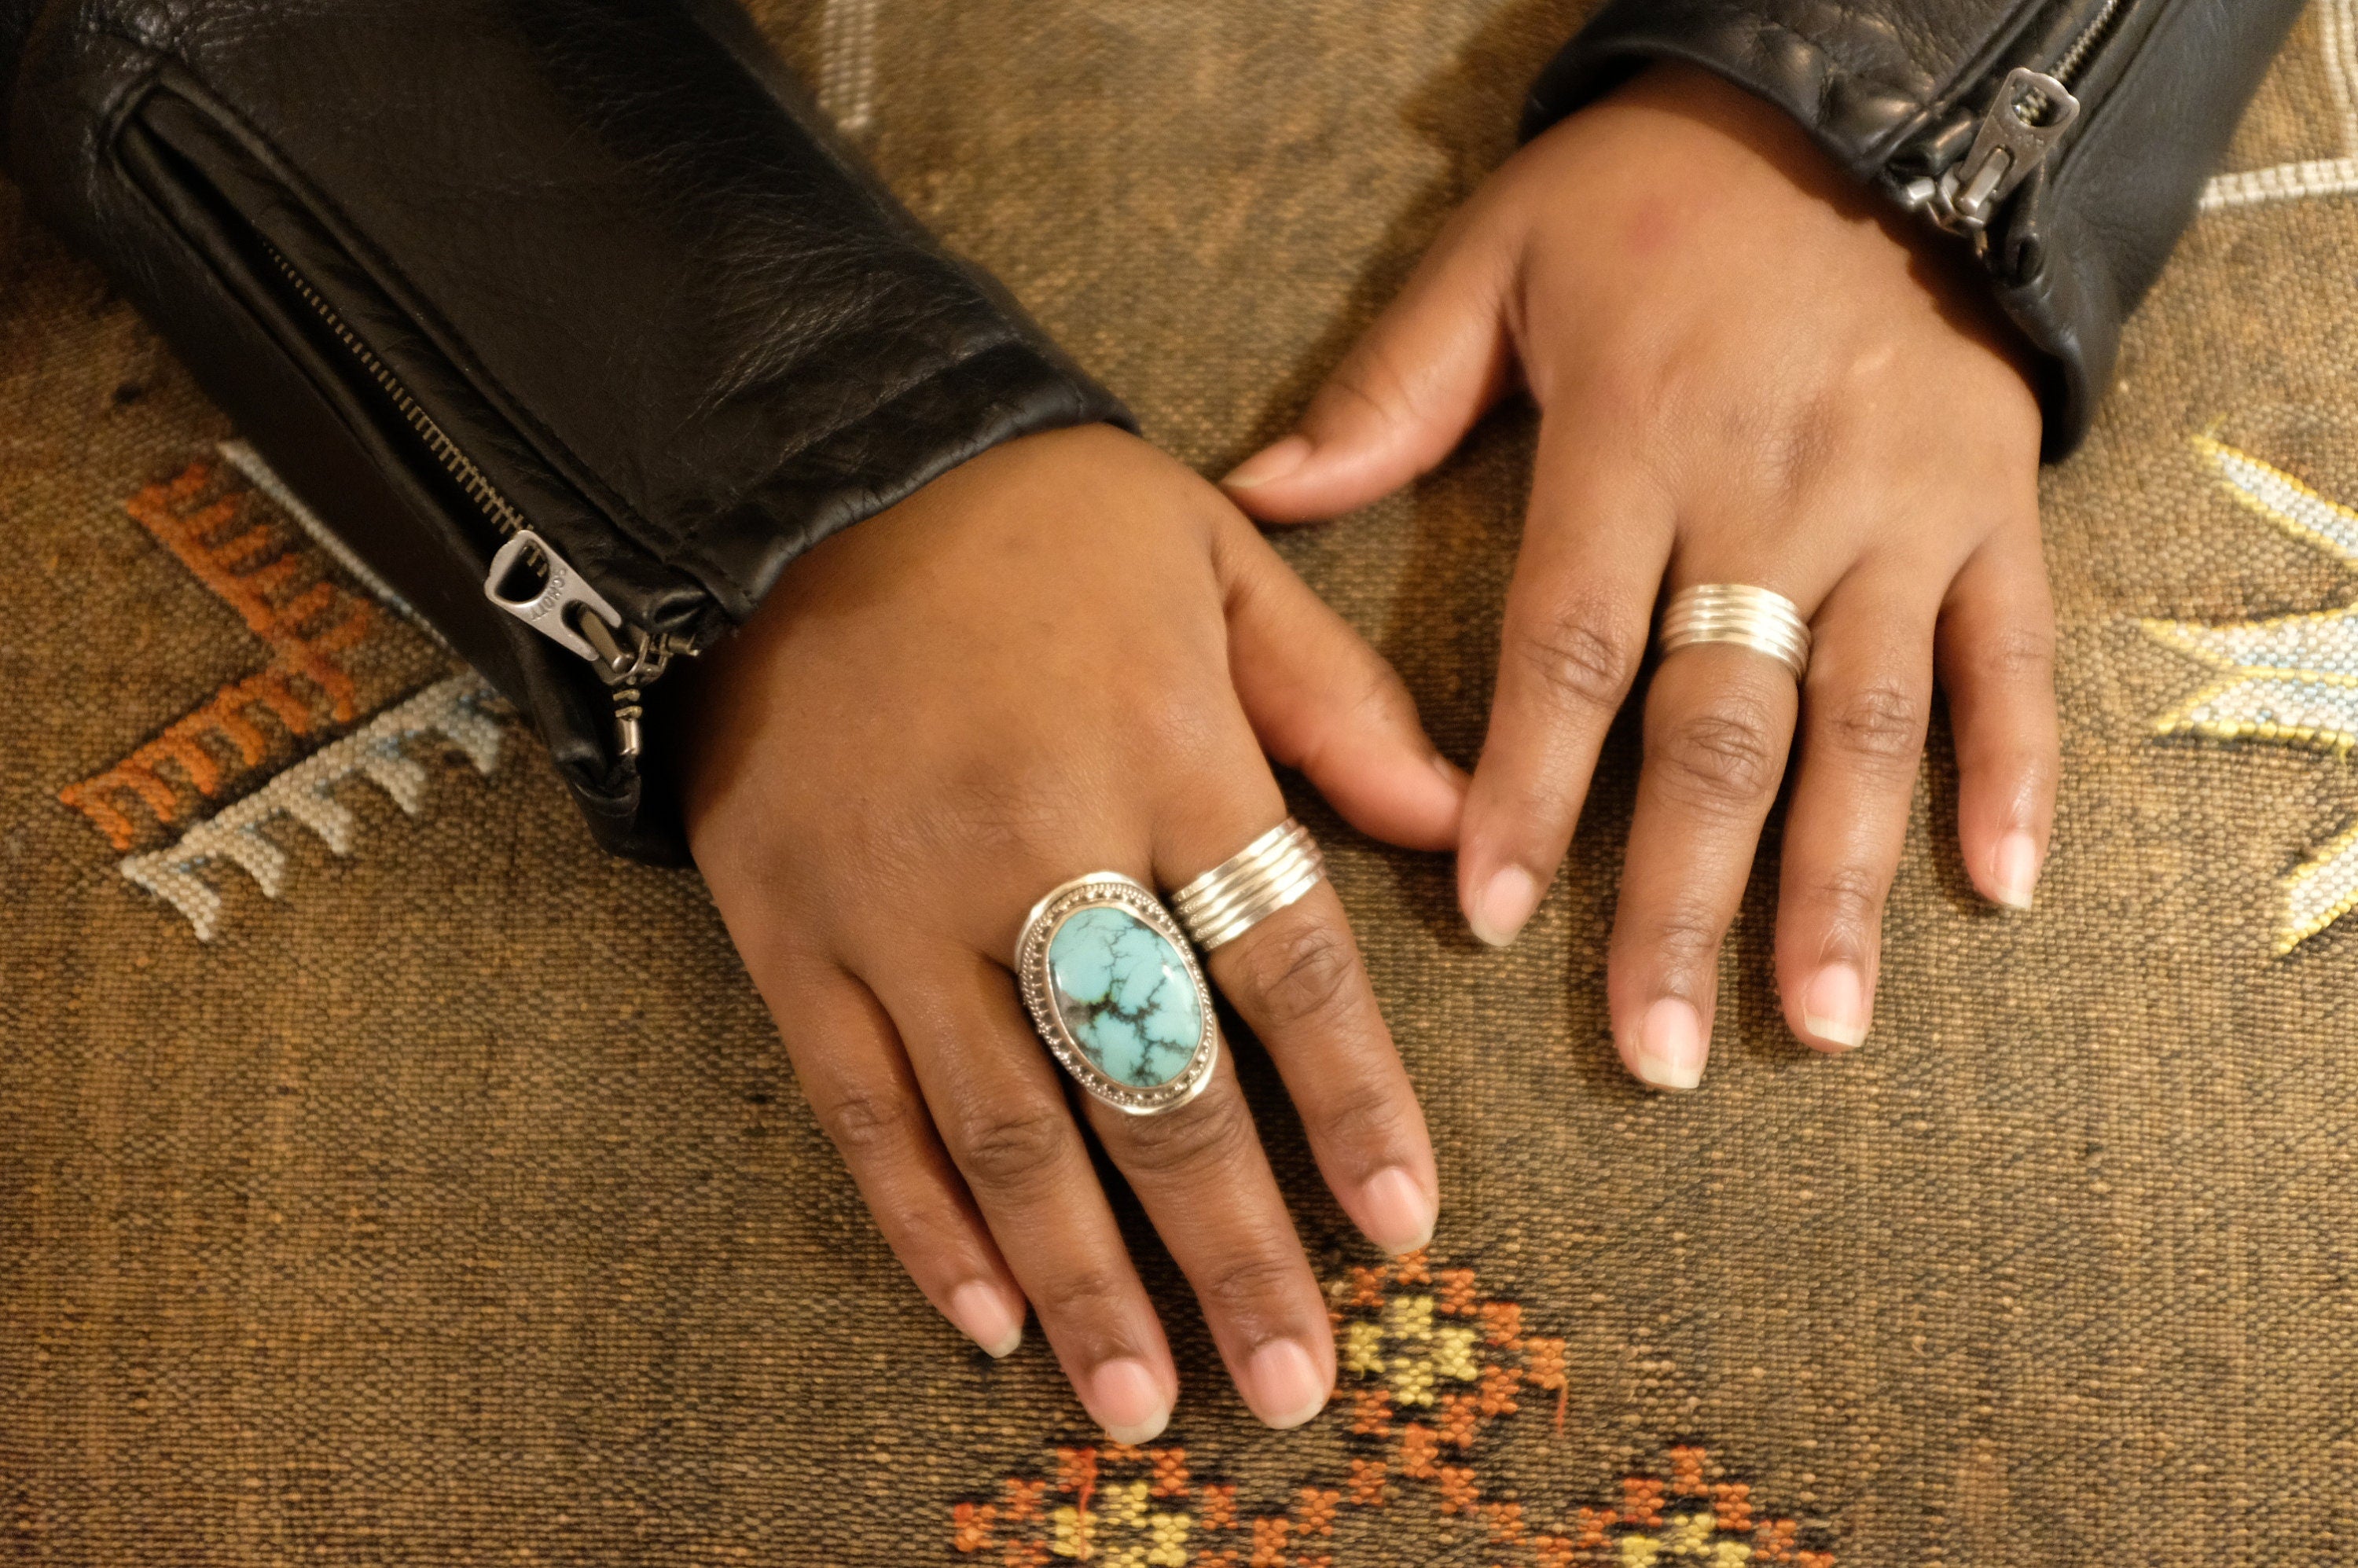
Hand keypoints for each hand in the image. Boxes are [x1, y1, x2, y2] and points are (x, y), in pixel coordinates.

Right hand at [679, 426, 1462, 1437]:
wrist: (788, 482)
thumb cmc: (1028, 518)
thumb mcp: (1210, 555)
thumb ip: (1334, 700)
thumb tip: (1455, 828)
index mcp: (1162, 749)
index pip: (1282, 964)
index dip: (1350, 1105)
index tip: (1405, 1229)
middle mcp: (1035, 845)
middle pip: (1156, 1084)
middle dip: (1234, 1246)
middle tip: (1294, 1386)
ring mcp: (897, 906)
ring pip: (1009, 1130)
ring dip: (1084, 1281)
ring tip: (1145, 1402)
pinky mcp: (788, 936)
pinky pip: (864, 1109)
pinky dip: (924, 1223)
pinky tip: (987, 1318)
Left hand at [1223, 64, 2056, 1086]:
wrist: (1862, 106)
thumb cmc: (1655, 193)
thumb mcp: (1499, 254)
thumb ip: (1387, 390)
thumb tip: (1254, 495)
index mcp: (1635, 438)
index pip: (1570, 646)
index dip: (1527, 789)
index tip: (1493, 917)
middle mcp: (1772, 493)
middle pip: (1718, 725)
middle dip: (1681, 899)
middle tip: (1653, 1051)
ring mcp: (1898, 509)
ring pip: (1867, 723)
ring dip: (1842, 881)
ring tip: (1817, 1023)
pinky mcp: (1994, 508)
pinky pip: (2011, 654)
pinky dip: (2015, 771)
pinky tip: (1997, 892)